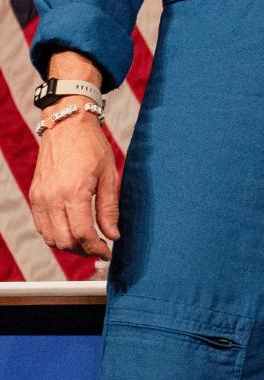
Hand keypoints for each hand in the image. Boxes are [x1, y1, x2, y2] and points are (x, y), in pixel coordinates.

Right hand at [30, 94, 119, 258]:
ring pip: (50, 238)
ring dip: (69, 246)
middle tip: (99, 248)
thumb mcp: (110, 176)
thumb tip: (113, 235)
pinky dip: (56, 235)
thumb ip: (109, 209)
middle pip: (65, 241)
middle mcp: (52, 199)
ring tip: (87, 242)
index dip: (96, 248)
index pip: (83, 234)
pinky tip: (72, 230)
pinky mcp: (35, 196)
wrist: (67, 127)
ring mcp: (40, 198)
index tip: (107, 252)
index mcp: (74, 193)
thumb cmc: (92, 148)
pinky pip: (42, 226)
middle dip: (83, 251)